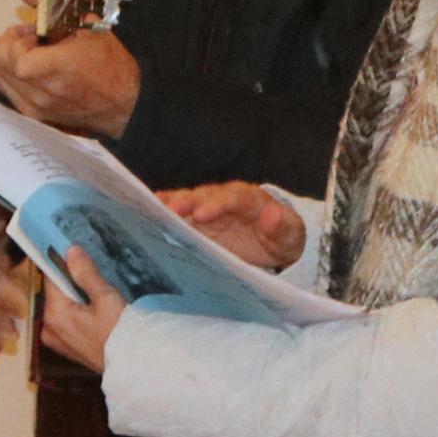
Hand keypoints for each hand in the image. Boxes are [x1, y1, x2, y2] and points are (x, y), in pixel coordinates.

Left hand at [0, 8, 142, 139]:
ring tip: (28, 51)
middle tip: (26, 37)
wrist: (124, 101)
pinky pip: (8, 91)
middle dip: (9, 44)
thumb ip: (51, 9)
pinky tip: (27, 67)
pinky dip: (10, 75)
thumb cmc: (110, 64)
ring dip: (8, 60)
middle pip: (1, 65)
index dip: (17, 40)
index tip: (31, 31)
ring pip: (0, 77)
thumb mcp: (89, 28)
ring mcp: (38, 105)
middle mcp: (45, 90)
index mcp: (61, 67)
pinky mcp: (35, 114)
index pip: (17, 58)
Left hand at [34, 248, 127, 372]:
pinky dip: (79, 313)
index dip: (61, 262)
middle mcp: (48, 328)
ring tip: (97, 290)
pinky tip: (96, 310)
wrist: (134, 367)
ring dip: (76, 297)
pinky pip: (68, 322)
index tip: (71, 249)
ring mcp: (57, 341)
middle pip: (56, 293)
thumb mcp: (107, 299)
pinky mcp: (67, 349)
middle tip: (91, 269)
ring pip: (63, 307)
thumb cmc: (122, 334)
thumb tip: (71, 251)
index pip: (51, 278)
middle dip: (71, 281)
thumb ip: (86, 274)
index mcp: (54, 314)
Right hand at [163, 181, 306, 273]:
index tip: (201, 215)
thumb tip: (273, 215)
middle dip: (186, 202)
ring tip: (152, 209)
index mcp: (249, 199)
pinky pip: (179, 211)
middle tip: (169, 211)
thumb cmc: (282, 236)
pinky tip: (147, 209)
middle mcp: (225, 198)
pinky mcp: (197, 218)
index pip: (231, 198)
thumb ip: (282, 225)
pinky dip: (164, 208)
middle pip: (204, 195)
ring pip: (188, 200)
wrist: (274, 241)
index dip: (216, 205)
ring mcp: (208, 207)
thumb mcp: (291, 234)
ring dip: (171, 204)